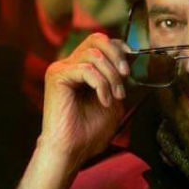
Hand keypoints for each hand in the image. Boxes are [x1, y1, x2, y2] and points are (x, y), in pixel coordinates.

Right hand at [40, 32, 131, 172]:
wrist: (73, 150)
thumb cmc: (91, 131)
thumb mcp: (114, 99)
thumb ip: (119, 79)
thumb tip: (130, 59)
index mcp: (83, 68)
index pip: (101, 43)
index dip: (119, 48)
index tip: (131, 65)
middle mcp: (70, 64)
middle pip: (96, 39)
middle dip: (117, 55)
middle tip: (125, 75)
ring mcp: (62, 69)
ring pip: (94, 55)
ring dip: (111, 76)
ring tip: (115, 96)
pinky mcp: (57, 76)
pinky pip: (87, 70)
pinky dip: (101, 85)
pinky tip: (103, 101)